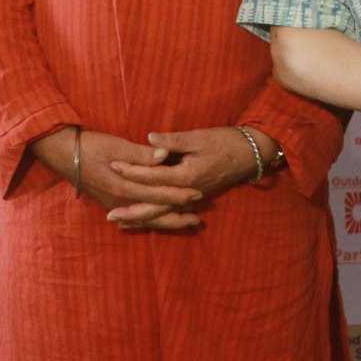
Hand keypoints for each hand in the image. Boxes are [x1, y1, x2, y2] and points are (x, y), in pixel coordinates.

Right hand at [29, 127, 202, 229]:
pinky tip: (157, 223)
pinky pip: (133, 218)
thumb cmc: (92, 146)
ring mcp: (113, 204)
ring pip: (144, 218)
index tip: (198, 194)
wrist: (63, 154)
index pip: (158, 194)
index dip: (179, 195)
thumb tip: (164, 155)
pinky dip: (147, 222)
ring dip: (166, 221)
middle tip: (197, 219)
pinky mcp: (109, 203)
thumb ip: (141, 153)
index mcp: (124, 185)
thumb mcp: (117, 145)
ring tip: (185, 222)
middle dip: (176, 215)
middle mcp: (120, 200)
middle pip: (154, 213)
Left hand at [107, 126, 272, 227]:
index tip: (112, 165)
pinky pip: (173, 212)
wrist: (251, 153)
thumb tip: (150, 138)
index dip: (132, 170)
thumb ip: (173, 140)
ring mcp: (193, 196)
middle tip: (109, 215)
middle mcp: (187, 191)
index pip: (152, 175)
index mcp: (186, 175)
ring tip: (122, 224)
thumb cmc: (226, 142)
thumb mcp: (200, 137)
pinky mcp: (196, 196)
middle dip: (131, 210)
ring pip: (164, 213)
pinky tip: (147, 220)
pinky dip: (159, 217)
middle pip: (155, 205)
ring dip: (143, 219)